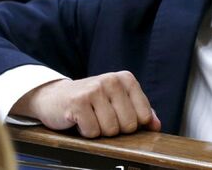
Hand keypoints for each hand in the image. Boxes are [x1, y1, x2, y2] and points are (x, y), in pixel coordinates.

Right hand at [12, 71, 161, 137]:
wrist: (55, 97)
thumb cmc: (90, 101)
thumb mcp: (117, 101)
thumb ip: (140, 111)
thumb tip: (156, 125)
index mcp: (125, 78)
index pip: (144, 116)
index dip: (131, 123)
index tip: (118, 115)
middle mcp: (111, 80)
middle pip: (128, 125)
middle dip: (115, 128)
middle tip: (101, 117)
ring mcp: (94, 90)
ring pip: (111, 130)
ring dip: (99, 131)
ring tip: (91, 118)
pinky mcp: (78, 102)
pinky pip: (93, 132)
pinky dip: (86, 132)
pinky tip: (80, 120)